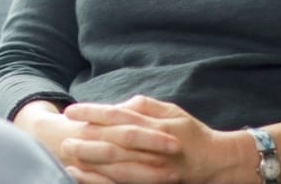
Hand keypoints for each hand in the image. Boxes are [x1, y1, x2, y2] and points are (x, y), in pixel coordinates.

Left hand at [61, 95, 248, 183]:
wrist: (216, 163)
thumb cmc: (192, 134)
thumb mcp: (172, 111)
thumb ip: (146, 106)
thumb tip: (122, 104)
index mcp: (155, 124)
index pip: (118, 116)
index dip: (93, 113)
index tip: (72, 111)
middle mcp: (153, 146)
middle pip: (113, 141)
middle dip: (87, 138)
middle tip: (64, 136)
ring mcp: (153, 168)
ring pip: (116, 165)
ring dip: (90, 161)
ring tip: (68, 156)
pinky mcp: (152, 183)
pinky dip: (100, 181)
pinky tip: (83, 177)